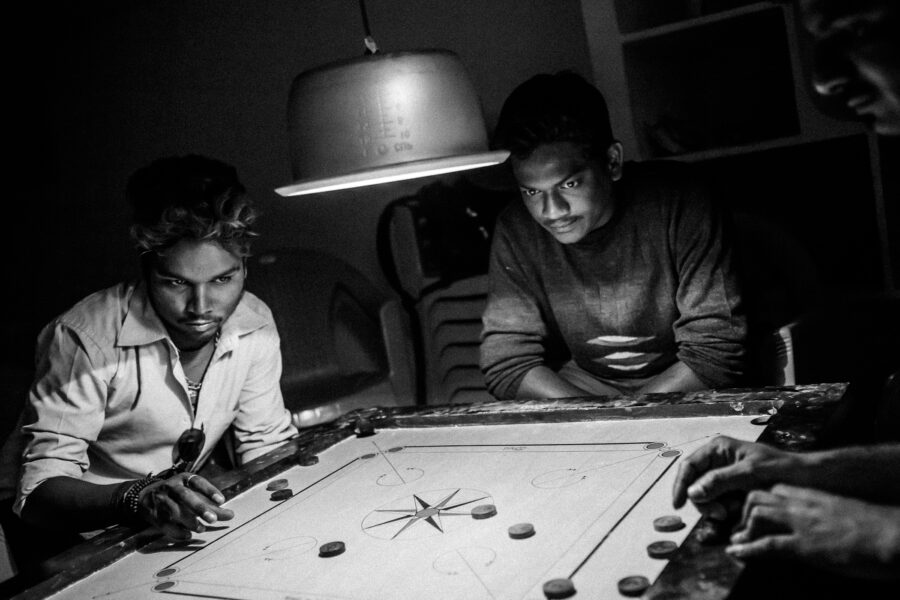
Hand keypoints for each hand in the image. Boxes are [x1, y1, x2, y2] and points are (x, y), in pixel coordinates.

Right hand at [139, 472, 234, 539]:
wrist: (145, 496)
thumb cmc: (177, 495)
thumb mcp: (192, 493)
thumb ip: (211, 504)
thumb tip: (231, 515)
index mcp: (183, 479)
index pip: (197, 481)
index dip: (209, 490)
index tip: (222, 501)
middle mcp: (172, 487)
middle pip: (185, 496)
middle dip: (199, 508)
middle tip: (213, 519)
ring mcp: (162, 500)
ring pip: (176, 511)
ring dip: (190, 521)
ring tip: (202, 528)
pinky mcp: (155, 515)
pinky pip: (166, 524)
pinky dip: (177, 531)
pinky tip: (188, 535)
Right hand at [672, 436, 800, 508]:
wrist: (808, 480)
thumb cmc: (781, 469)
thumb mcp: (749, 473)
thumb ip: (720, 481)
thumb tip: (693, 492)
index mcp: (718, 449)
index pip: (689, 466)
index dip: (681, 485)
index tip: (679, 505)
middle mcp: (718, 461)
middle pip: (695, 484)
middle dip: (704, 501)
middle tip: (721, 515)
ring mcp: (726, 477)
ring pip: (706, 496)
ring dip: (715, 507)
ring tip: (733, 513)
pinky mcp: (734, 491)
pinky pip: (719, 502)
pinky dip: (724, 510)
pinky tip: (737, 512)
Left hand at [727, 484, 899, 578]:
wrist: (892, 534)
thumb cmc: (873, 526)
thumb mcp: (841, 512)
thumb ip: (822, 513)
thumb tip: (814, 524)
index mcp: (812, 494)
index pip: (774, 489)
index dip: (758, 500)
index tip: (750, 513)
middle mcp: (802, 503)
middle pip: (758, 496)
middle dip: (743, 512)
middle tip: (740, 528)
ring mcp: (801, 523)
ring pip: (757, 514)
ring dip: (742, 529)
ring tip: (736, 542)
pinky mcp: (805, 545)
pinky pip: (767, 544)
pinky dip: (747, 549)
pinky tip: (736, 553)